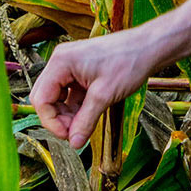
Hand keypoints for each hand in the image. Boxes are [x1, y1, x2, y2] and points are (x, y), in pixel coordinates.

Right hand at [32, 26, 163, 146]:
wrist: (149, 47)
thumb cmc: (129, 62)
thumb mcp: (105, 95)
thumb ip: (86, 120)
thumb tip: (74, 143)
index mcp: (61, 62)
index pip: (41, 99)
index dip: (51, 121)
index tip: (67, 136)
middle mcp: (61, 62)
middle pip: (45, 98)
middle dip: (58, 118)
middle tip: (75, 133)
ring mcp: (70, 66)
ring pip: (57, 98)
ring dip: (68, 114)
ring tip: (84, 126)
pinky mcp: (80, 71)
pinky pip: (70, 94)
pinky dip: (76, 107)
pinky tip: (89, 116)